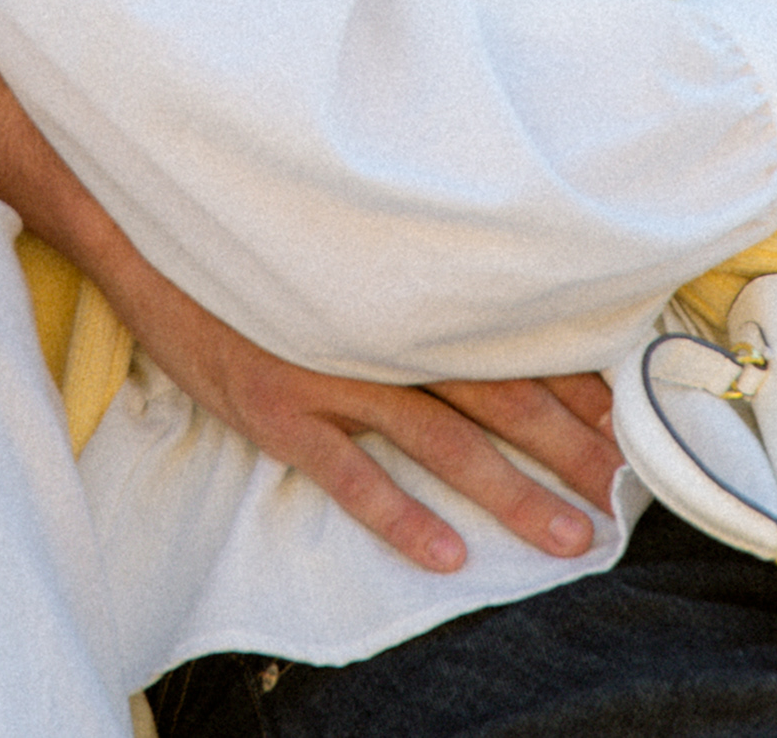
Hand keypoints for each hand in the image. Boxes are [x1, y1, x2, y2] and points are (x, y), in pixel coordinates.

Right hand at [109, 252, 617, 572]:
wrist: (150, 223)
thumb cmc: (253, 226)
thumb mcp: (337, 230)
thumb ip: (403, 259)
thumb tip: (480, 281)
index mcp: (402, 284)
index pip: (507, 336)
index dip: (571, 378)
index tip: (627, 414)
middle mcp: (380, 328)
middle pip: (495, 393)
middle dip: (567, 444)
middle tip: (624, 490)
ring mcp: (328, 370)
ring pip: (440, 440)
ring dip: (510, 493)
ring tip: (568, 536)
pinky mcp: (276, 407)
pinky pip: (347, 474)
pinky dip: (399, 515)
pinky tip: (447, 553)